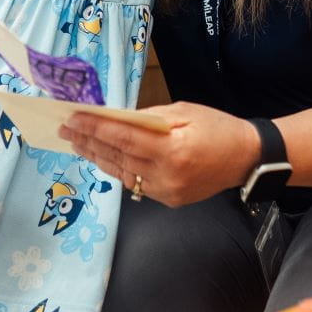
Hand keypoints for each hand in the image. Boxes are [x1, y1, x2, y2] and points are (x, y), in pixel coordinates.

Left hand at [58, 102, 259, 207]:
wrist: (246, 159)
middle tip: (65, 129)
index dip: (95, 128)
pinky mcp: (168, 199)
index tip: (73, 118)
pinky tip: (102, 157)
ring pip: (122, 173)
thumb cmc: (218, 128)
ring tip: (76, 143)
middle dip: (89, 141)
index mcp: (173, 150)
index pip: (124, 138)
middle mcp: (167, 175)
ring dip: (97, 157)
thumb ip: (150, 118)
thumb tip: (118, 117)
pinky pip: (135, 183)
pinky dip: (117, 168)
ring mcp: (166, 191)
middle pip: (118, 157)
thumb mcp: (185, 112)